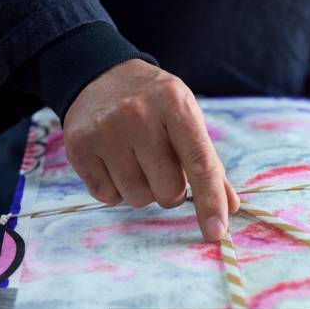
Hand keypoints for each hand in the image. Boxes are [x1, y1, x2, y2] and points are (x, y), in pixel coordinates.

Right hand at [63, 59, 239, 240]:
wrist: (99, 76)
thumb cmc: (153, 103)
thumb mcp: (186, 116)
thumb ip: (208, 162)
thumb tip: (230, 207)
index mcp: (174, 104)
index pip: (199, 162)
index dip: (210, 201)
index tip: (216, 232)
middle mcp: (137, 115)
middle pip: (168, 191)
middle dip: (171, 191)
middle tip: (161, 167)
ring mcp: (105, 131)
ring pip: (137, 199)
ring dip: (142, 191)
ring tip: (136, 162)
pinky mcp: (79, 147)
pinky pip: (107, 197)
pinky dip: (115, 190)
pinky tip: (113, 164)